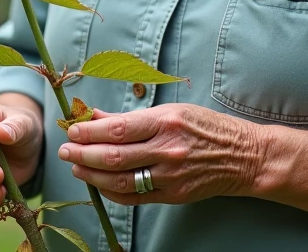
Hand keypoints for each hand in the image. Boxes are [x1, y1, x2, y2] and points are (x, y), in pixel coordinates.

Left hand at [58, 103, 263, 204]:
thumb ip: (132, 117)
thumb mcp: (171, 111)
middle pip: (114, 156)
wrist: (243, 156)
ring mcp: (171, 175)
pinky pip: (136, 197)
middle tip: (64, 151)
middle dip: (83, 154)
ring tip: (76, 168)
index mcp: (166, 122)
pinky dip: (113, 192)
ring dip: (92, 176)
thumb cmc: (205, 127)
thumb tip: (95, 115)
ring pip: (121, 180)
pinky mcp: (174, 195)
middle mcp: (167, 150)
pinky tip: (99, 185)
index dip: (89, 131)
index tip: (71, 130)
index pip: (118, 128)